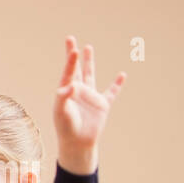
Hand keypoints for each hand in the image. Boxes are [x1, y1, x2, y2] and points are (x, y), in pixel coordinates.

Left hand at [54, 36, 123, 174]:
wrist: (77, 143)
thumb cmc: (65, 127)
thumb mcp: (61, 111)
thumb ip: (64, 97)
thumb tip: (71, 85)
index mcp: (66, 92)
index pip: (68, 72)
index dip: (71, 61)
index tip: (74, 49)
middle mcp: (77, 91)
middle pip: (76, 69)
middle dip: (73, 55)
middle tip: (70, 39)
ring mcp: (90, 97)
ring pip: (91, 75)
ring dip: (89, 62)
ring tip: (88, 48)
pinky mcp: (102, 105)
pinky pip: (111, 93)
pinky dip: (117, 85)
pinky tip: (122, 75)